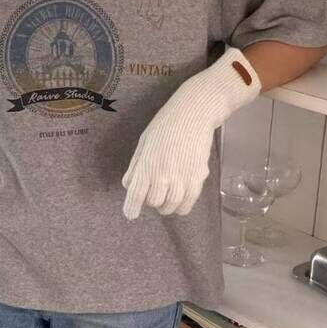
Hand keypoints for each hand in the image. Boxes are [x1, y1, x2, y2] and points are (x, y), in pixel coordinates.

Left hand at [122, 46, 260, 218]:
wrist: (194, 112)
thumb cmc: (165, 125)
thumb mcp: (144, 143)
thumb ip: (136, 166)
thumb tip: (128, 185)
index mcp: (147, 164)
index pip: (136, 195)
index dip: (131, 209)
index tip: (131, 214)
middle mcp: (163, 174)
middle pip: (154, 203)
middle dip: (151, 203)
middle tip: (153, 194)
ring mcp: (182, 177)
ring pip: (171, 206)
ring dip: (166, 206)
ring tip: (166, 197)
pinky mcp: (198, 177)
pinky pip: (188, 203)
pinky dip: (181, 207)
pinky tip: (179, 200)